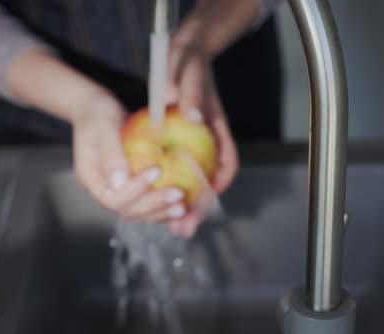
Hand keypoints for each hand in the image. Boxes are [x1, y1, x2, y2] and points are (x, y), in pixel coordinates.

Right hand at [73, 90, 188, 222]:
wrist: (98, 114)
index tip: (157, 170)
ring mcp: (117, 194)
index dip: (136, 190)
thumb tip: (120, 182)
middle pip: (127, 211)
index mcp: (91, 179)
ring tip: (183, 207)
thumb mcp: (103, 126)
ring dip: (162, 212)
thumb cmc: (99, 116)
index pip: (112, 198)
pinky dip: (164, 208)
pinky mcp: (131, 192)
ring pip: (139, 214)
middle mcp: (103, 192)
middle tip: (179, 194)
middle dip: (154, 205)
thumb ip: (111, 153)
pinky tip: (182, 206)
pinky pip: (147, 207)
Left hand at [165, 41, 239, 236]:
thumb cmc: (187, 63)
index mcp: (217, 131)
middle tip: (184, 228)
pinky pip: (177, 174)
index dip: (219, 186)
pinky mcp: (180, 147)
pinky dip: (169, 189)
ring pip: (193, 183)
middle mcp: (208, 144)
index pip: (227, 164)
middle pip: (209, 182)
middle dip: (198, 208)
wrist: (184, 55)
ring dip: (183, 206)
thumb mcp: (189, 72)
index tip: (204, 203)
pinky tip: (156, 202)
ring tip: (172, 227)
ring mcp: (195, 147)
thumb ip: (193, 93)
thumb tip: (195, 116)